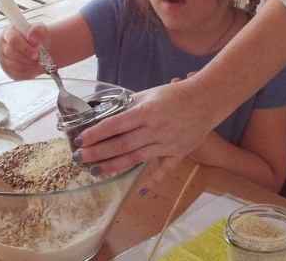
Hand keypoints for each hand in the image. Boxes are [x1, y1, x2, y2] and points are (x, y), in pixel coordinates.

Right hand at [0, 23, 48, 78]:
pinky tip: (33, 66)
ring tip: (37, 61)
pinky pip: (16, 74)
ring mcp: (2, 57)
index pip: (13, 40)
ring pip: (14, 65)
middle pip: (12, 54)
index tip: (36, 52)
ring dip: (29, 65)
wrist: (41, 49)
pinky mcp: (7, 69)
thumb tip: (32, 36)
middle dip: (28, 57)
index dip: (25, 48)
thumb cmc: (38, 38)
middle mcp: (2, 44)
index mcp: (9, 32)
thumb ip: (38, 30)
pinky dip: (28, 72)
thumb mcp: (41, 30)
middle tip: (38, 57)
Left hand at [73, 76, 217, 192]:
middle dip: (98, 152)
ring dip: (114, 166)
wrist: (205, 100)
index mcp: (147, 111)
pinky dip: (153, 182)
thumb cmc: (173, 95)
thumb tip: (103, 114)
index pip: (116, 124)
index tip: (80, 140)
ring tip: (95, 171)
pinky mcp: (178, 154)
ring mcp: (167, 143)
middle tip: (79, 158)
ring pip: (136, 159)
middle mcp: (156, 129)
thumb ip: (127, 106)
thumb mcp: (148, 95)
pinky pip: (164, 171)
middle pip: (122, 145)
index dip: (96, 133)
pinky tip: (140, 191)